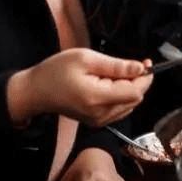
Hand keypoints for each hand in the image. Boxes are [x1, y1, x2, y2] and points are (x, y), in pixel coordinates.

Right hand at [7, 48, 152, 126]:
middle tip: (129, 65)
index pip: (136, 92)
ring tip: (113, 74)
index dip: (145, 77)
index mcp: (97, 98)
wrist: (35, 92)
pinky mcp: (97, 121)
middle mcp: (101, 114)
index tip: (146, 62)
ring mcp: (99, 121)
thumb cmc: (56, 71)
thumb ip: (116, 66)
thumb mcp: (86, 59)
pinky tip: (110, 84)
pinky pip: (120, 109)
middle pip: (135, 99)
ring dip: (130, 88)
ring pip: (130, 105)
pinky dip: (122, 96)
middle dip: (138, 81)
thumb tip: (141, 68)